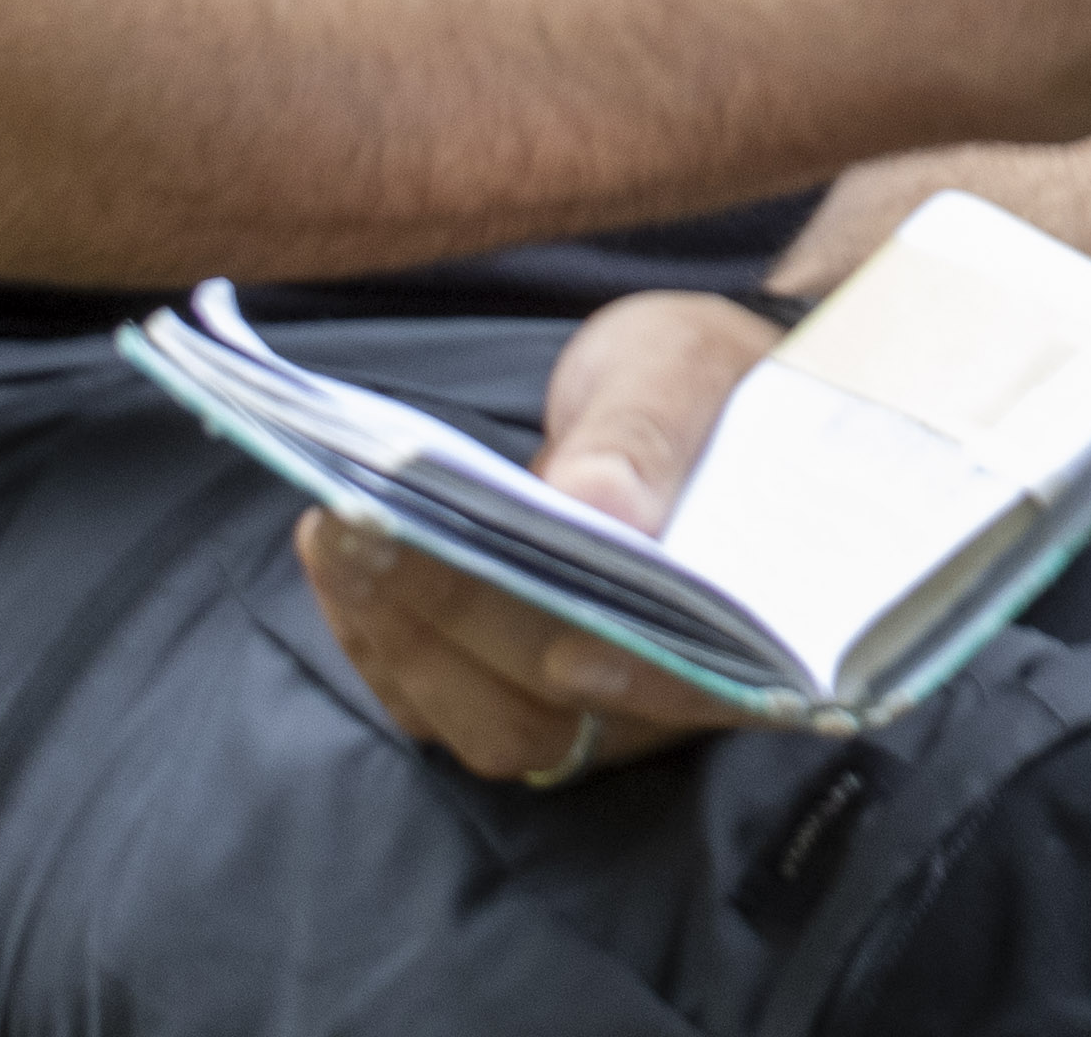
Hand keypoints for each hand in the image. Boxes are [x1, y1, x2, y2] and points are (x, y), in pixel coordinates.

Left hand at [295, 288, 778, 782]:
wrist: (673, 396)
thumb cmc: (696, 376)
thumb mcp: (679, 366)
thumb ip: (645, 434)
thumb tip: (603, 508)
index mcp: (753, 617)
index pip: (702, 687)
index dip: (637, 683)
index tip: (562, 648)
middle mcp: (671, 687)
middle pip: (560, 710)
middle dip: (458, 625)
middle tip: (371, 529)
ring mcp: (588, 703)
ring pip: (490, 723)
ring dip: (400, 635)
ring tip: (337, 533)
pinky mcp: (512, 688)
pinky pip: (436, 704)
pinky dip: (376, 638)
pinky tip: (337, 557)